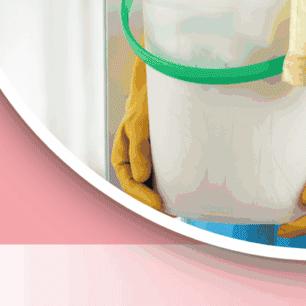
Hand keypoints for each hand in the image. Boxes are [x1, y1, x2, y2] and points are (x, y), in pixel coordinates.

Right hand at [111, 56, 163, 210]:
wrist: (158, 86)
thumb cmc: (145, 103)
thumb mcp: (139, 123)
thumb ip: (138, 148)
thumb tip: (140, 176)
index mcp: (122, 156)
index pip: (129, 183)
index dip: (142, 197)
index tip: (159, 205)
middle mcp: (134, 162)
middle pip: (140, 191)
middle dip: (153, 207)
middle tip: (171, 219)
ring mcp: (147, 162)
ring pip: (151, 188)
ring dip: (162, 202)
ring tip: (178, 216)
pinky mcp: (161, 159)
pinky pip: (163, 179)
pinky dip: (170, 191)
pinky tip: (182, 200)